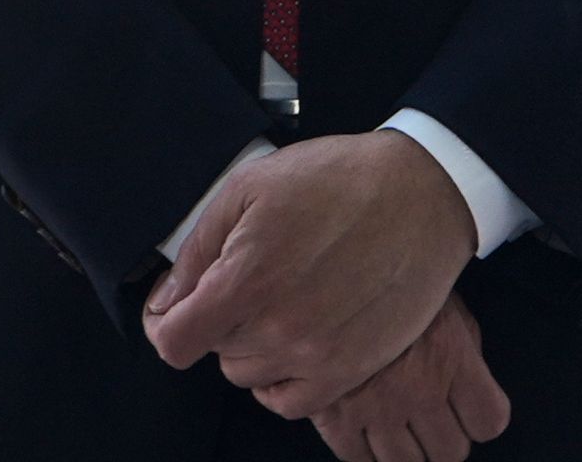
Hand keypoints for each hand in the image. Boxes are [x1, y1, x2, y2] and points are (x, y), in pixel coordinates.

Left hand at [143, 129, 474, 416]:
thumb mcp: (247, 189)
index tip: (170, 310)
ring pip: (248, 374)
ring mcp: (319, 355)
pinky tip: (290, 343)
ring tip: (275, 302)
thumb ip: (198, 250)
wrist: (418, 195)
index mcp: (247, 280)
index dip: (163, 323)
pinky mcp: (352, 369)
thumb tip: (167, 299)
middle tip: (244, 282)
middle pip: (213, 351)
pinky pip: (291, 401)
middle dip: (216, 319)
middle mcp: (280, 328)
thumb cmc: (335, 180)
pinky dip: (280, 380)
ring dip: (249, 346)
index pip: (174, 341)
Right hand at [311, 294, 509, 461]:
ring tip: (390, 422)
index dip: (477, 418)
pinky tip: (358, 424)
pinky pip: (356, 458)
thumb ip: (462, 349)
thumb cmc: (385, 276)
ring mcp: (375, 406)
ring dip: (402, 449)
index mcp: (451, 356)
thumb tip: (469, 384)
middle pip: (450, 452)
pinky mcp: (333, 414)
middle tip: (425, 418)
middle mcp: (419, 388)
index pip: (488, 421)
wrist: (322, 262)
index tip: (464, 410)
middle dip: (440, 438)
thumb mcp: (438, 301)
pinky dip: (360, 450)